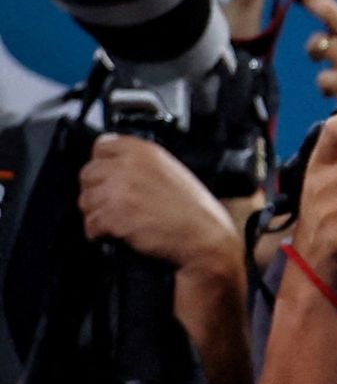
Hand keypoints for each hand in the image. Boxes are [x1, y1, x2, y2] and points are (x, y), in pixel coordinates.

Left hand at [77, 135, 240, 279]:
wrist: (205, 237)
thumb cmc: (194, 210)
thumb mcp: (171, 170)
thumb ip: (141, 163)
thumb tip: (114, 165)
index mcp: (144, 151)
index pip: (101, 146)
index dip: (103, 164)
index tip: (108, 177)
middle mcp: (128, 167)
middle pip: (88, 174)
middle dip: (97, 191)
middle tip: (114, 205)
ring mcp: (119, 191)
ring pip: (85, 201)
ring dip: (97, 214)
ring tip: (119, 222)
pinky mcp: (114, 216)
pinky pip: (90, 224)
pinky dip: (100, 233)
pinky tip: (118, 234)